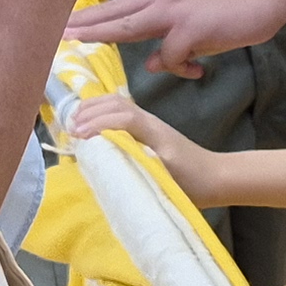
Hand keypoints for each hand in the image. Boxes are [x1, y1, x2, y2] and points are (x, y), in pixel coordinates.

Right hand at [69, 90, 217, 197]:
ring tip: (73, 124)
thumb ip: (143, 169)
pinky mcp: (145, 129)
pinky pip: (119, 112)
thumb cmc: (194, 182)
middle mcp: (149, 122)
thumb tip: (110, 167)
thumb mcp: (168, 179)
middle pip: (116, 103)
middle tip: (70, 129)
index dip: (99, 123)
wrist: (216, 177)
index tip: (79, 136)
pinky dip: (100, 113)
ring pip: (116, 104)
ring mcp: (147, 123)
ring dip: (93, 109)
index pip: (124, 117)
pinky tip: (88, 125)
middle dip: (90, 111)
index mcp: (155, 133)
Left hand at [71, 0, 285, 79]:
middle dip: (81, 24)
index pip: (116, 9)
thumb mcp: (192, 30)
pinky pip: (172, 56)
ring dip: (100, 33)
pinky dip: (181, 68)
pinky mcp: (190, 27)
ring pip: (127, 25)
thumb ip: (169, 43)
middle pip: (112, 13)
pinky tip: (198, 72)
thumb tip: (153, 64)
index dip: (89, 19)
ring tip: (75, 40)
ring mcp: (173, 11)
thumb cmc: (228, 14)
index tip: (64, 27)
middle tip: (53, 32)